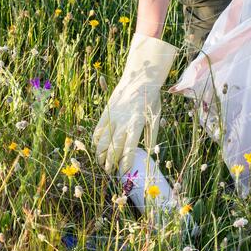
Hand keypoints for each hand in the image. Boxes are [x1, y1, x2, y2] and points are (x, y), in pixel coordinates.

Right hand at [92, 32, 176, 174]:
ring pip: (101, 142)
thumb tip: (148, 152)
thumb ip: (151, 136)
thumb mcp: (155, 117)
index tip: (124, 172)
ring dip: (100, 155)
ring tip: (102, 163)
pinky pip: (97, 130)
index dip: (125, 163)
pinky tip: (97, 147)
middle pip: (113, 149)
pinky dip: (95, 141)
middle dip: (110, 164)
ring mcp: (112, 117)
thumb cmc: (150, 99)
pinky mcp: (106, 112)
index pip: (128, 149)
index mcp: (137, 125)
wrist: (140, 78)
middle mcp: (123, 123)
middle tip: (111, 172)